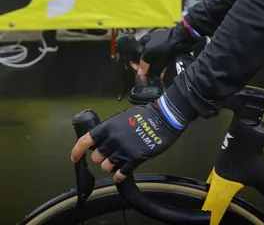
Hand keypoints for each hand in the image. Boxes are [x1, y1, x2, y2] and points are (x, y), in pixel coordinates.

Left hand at [70, 95, 186, 182]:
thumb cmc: (145, 114)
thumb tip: (103, 139)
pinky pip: (120, 173)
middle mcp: (112, 140)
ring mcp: (122, 151)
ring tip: (120, 159)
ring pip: (107, 166)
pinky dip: (120, 174)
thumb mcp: (123, 117)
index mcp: (108, 127)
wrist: (163, 119)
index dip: (77, 151)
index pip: (85, 141)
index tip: (75, 157)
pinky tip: (123, 171)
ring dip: (111, 165)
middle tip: (111, 152)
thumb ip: (111, 129)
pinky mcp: (132, 159)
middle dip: (102, 156)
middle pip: (96, 157)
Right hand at [134, 23, 200, 82]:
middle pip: (145, 59)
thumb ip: (143, 63)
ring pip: (153, 62)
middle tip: (144, 77)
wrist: (181, 40)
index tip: (137, 70)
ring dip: (152, 71)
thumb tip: (140, 73)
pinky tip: (160, 76)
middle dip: (144, 69)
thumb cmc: (163, 45)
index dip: (135, 63)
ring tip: (151, 78)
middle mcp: (151, 45)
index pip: (135, 53)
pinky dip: (160, 69)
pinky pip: (161, 63)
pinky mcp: (168, 54)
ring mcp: (160, 49)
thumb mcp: (149, 54)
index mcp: (144, 41)